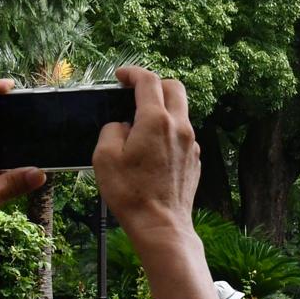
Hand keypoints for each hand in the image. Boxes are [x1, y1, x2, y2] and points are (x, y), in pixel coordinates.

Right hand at [95, 67, 199, 249]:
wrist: (161, 225)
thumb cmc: (131, 193)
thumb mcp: (104, 158)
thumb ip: (111, 130)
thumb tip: (122, 125)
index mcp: (156, 120)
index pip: (148, 81)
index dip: (133, 73)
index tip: (121, 76)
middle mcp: (179, 126)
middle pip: (174, 87)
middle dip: (155, 83)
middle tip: (135, 92)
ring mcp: (191, 143)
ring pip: (181, 111)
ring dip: (163, 108)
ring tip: (141, 124)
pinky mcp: (195, 159)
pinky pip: (183, 134)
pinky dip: (169, 130)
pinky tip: (153, 148)